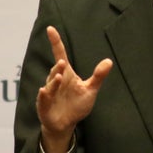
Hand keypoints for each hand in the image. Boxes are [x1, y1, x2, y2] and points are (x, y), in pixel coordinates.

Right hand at [36, 26, 112, 152]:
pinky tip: (44, 91)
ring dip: (53, 80)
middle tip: (62, 62)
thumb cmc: (77, 105)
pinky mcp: (44, 106)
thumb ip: (98, 76)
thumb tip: (109, 61)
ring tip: (59, 77)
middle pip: (56, 70)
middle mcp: (56, 81)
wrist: (66, 124)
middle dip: (58, 67)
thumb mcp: (90, 90)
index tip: (51, 28)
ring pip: (49, 84)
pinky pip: (43, 100)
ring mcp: (49, 93)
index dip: (55, 42)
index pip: (60, 54)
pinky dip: (43, 95)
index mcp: (66, 74)